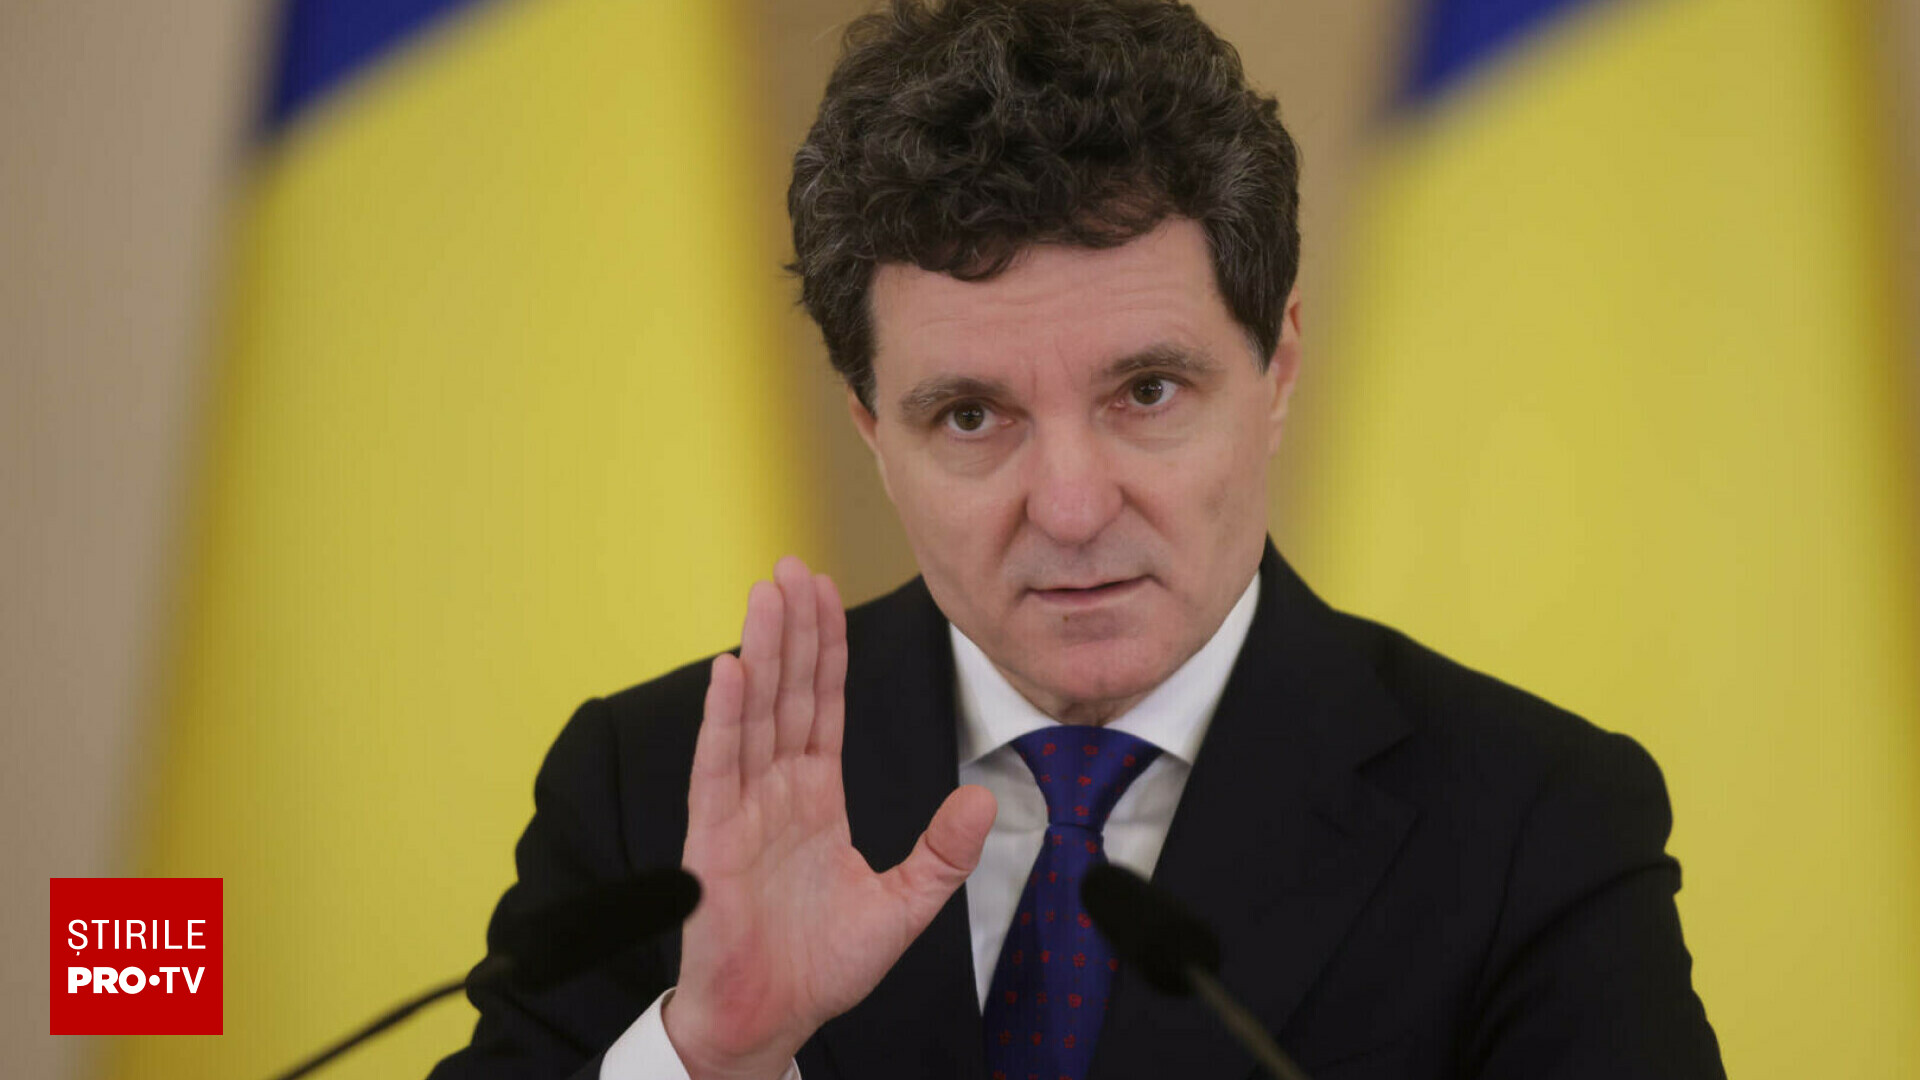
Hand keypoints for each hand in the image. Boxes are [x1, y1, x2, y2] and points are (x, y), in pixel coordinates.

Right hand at [663, 556, 997, 1079]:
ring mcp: (741, 810)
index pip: (821, 706)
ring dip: (760, 651)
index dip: (826, 650)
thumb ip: (942, 852)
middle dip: (792, 628)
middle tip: (794, 565)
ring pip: (753, 714)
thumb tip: (985, 799)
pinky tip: (731, 670)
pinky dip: (724, 719)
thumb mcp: (903, 906)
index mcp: (815, 797)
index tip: (828, 593)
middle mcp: (775, 791)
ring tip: (767, 592)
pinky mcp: (714, 839)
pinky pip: (719, 768)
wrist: (770, 1022)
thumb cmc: (821, 966)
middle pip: (786, 693)